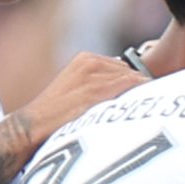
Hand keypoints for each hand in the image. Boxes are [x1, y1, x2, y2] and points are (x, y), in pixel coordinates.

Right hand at [18, 52, 145, 147]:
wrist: (35, 124)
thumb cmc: (57, 113)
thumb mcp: (77, 88)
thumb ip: (99, 83)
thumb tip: (126, 89)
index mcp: (86, 59)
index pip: (123, 67)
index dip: (135, 83)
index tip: (147, 96)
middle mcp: (90, 62)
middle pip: (130, 72)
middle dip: (139, 88)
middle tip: (149, 104)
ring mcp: (93, 76)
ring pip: (132, 79)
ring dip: (142, 93)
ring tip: (149, 108)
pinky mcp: (95, 92)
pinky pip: (129, 86)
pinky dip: (141, 93)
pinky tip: (147, 105)